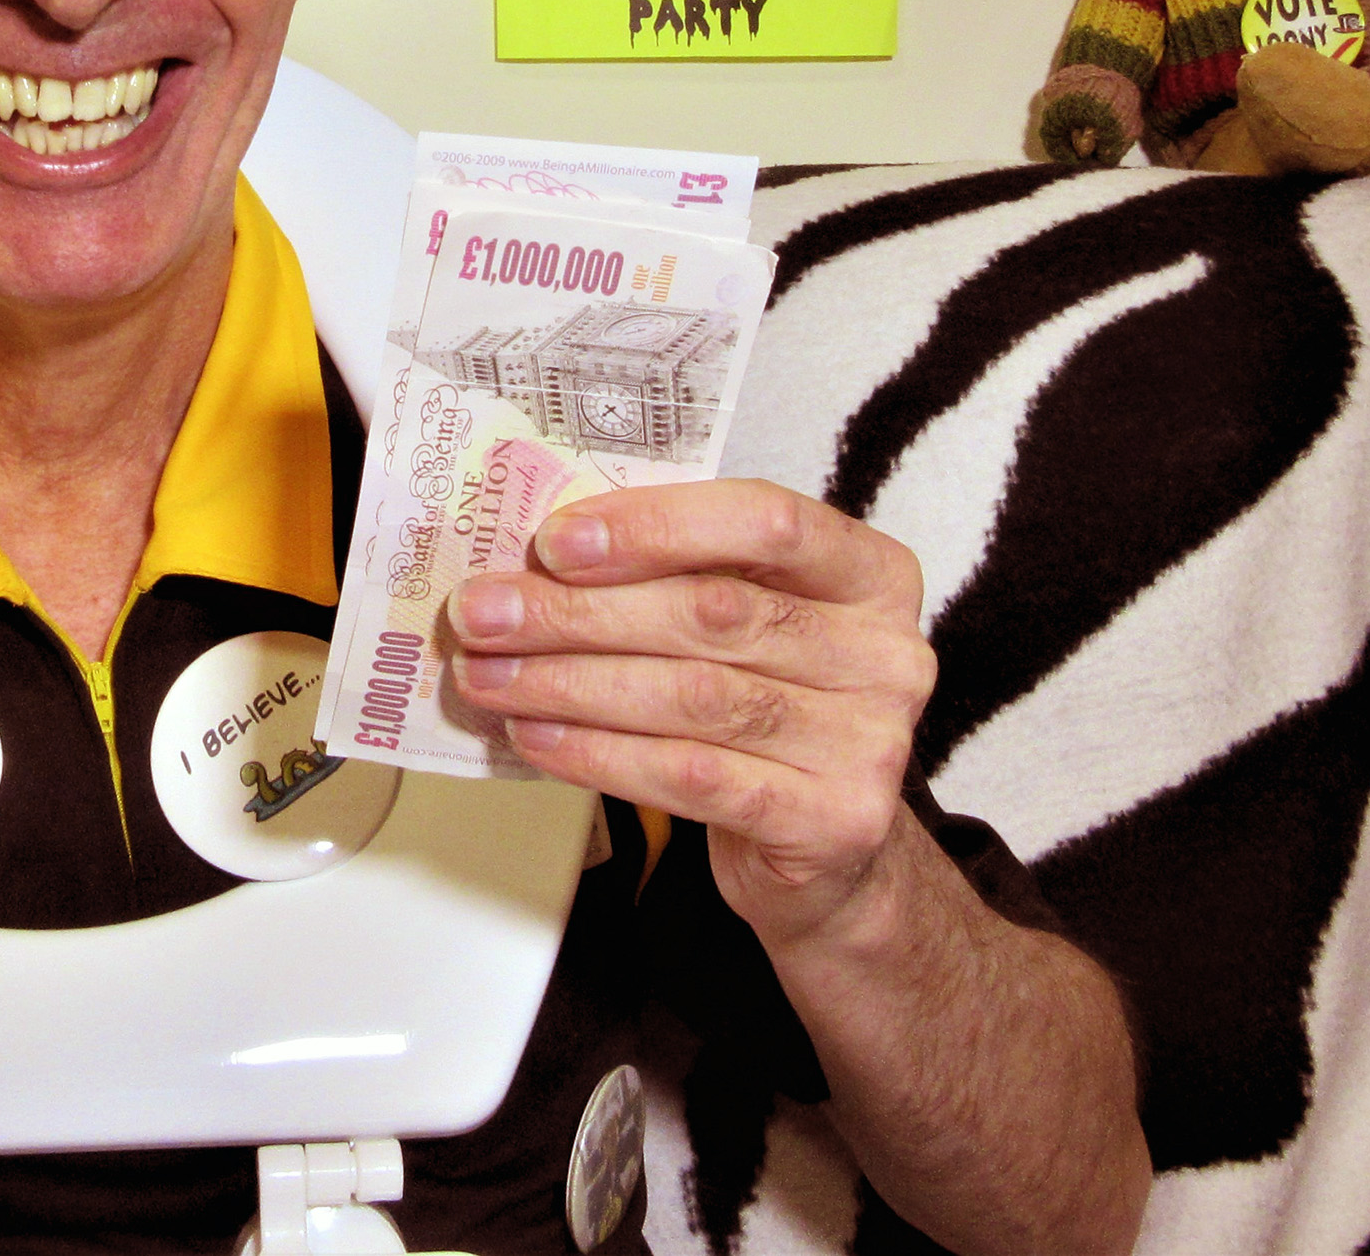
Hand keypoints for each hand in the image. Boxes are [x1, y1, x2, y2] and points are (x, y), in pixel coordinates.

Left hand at [445, 479, 935, 947]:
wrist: (830, 848)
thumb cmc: (771, 710)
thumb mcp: (747, 624)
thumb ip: (673, 580)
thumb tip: (534, 560)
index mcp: (868, 573)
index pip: (766, 521)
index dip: (655, 525)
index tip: (554, 541)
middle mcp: (885, 652)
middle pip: (712, 613)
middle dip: (578, 612)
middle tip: (483, 614)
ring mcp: (868, 742)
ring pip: (692, 697)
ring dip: (570, 684)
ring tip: (490, 678)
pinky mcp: (833, 821)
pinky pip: (693, 777)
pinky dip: (600, 754)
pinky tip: (538, 738)